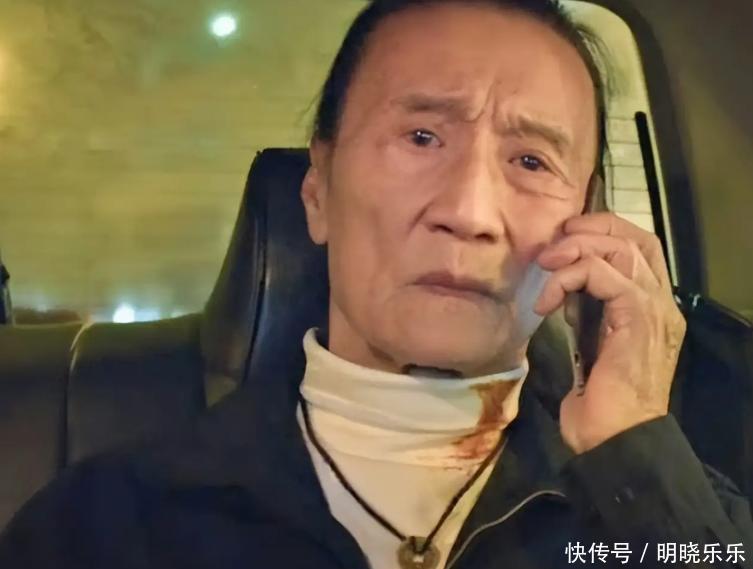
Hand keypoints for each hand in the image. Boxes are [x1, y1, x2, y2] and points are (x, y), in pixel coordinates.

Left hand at [534, 213, 686, 453]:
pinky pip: (603, 274)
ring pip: (621, 250)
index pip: (640, 251)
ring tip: (545, 266)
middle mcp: (661, 305)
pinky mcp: (637, 317)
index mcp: (652, 311)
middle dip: (592, 229)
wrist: (616, 440)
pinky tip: (547, 301)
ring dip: (575, 250)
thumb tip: (565, 290)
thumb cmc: (600, 406)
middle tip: (555, 242)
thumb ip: (588, 315)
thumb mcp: (590, 348)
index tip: (565, 238)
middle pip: (637, 239)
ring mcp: (654, 310)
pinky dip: (568, 278)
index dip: (604, 233)